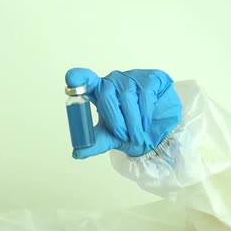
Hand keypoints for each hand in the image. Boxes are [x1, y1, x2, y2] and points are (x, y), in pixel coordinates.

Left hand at [65, 68, 182, 158]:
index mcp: (97, 92)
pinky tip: (146, 123)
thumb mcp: (108, 139)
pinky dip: (145, 113)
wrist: (158, 133)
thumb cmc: (129, 130)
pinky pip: (145, 94)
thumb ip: (93, 144)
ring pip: (127, 96)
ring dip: (132, 121)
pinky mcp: (150, 78)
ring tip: (136, 135)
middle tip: (123, 136)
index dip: (77, 77)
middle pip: (106, 94)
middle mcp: (111, 82)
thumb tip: (76, 153)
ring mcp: (131, 78)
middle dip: (115, 120)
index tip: (73, 81)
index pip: (83, 78)